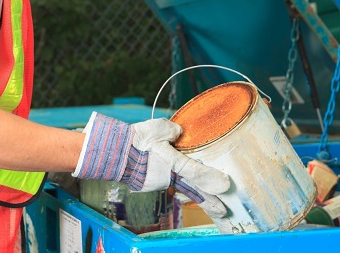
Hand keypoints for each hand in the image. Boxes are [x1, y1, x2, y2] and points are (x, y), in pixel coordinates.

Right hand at [72, 112, 230, 218]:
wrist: (113, 152)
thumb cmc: (136, 139)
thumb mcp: (159, 128)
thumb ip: (174, 131)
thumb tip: (180, 133)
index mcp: (173, 162)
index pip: (197, 173)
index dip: (211, 179)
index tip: (226, 186)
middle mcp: (168, 176)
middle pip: (192, 189)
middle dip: (209, 200)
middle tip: (222, 210)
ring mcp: (158, 183)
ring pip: (179, 187)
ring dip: (191, 193)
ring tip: (208, 201)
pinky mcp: (148, 186)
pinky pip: (165, 184)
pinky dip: (171, 183)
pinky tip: (173, 182)